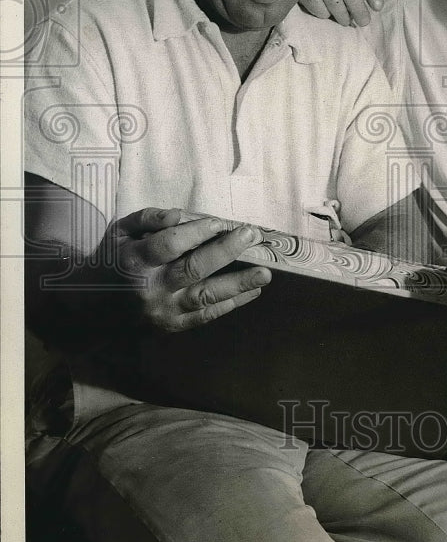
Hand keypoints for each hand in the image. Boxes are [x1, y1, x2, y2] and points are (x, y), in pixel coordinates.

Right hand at [101, 207, 270, 330]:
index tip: (221, 222)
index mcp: (135, 260)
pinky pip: (205, 316)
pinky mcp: (171, 326)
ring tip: (264, 273)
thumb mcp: (121, 231)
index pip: (170, 245)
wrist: (87, 307)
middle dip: (226, 251)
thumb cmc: (111, 259)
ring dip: (238, 284)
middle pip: (193, 269)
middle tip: (252, 236)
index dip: (197, 232)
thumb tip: (183, 215)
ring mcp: (162, 311)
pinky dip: (230, 304)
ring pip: (205, 297)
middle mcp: (150, 288)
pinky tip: (252, 292)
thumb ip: (151, 219)